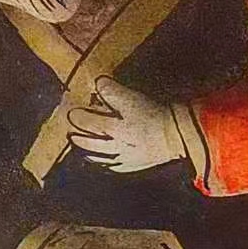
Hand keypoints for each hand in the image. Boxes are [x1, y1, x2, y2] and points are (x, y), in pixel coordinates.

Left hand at [68, 78, 185, 172]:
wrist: (177, 135)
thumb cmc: (155, 115)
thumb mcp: (133, 98)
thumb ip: (112, 90)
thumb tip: (98, 82)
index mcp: (112, 128)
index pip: (88, 122)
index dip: (78, 117)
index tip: (71, 114)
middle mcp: (114, 145)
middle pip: (91, 143)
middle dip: (79, 138)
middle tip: (70, 135)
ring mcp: (123, 157)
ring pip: (99, 157)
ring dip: (89, 153)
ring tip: (81, 150)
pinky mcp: (134, 165)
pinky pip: (114, 166)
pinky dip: (105, 164)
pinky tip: (102, 162)